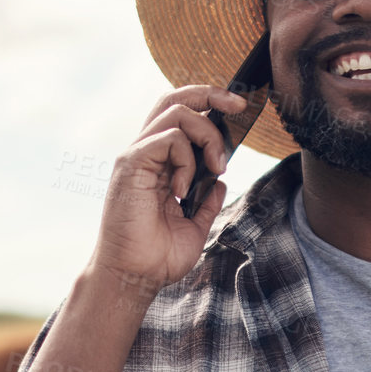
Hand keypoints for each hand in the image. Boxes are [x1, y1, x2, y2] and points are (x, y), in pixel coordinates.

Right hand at [86, 85, 249, 296]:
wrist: (133, 278)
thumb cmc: (156, 257)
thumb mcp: (194, 226)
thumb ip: (206, 202)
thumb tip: (219, 182)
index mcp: (158, 163)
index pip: (180, 114)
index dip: (209, 103)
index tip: (239, 111)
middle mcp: (145, 152)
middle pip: (175, 97)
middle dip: (212, 93)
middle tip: (239, 107)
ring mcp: (136, 155)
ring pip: (177, 112)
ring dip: (208, 136)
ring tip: (216, 168)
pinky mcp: (131, 163)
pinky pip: (169, 139)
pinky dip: (187, 160)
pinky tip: (183, 191)